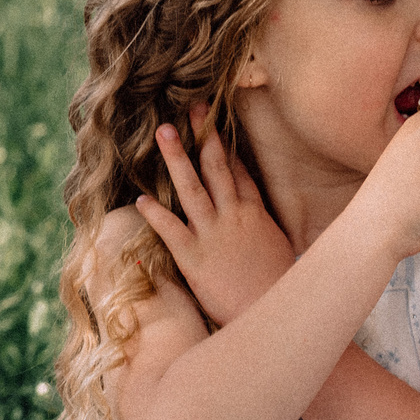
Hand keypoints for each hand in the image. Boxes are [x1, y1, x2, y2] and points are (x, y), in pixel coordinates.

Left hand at [135, 111, 295, 326]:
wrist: (274, 311)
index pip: (239, 172)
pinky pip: (171, 230)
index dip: (226, 146)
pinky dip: (155, 214)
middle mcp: (234, 215)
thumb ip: (266, 230)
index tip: (214, 124)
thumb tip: (261, 224)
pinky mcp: (194, 257)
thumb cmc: (279, 285)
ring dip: (176, 158)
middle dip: (204, 135)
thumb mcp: (279, 249)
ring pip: (192, 188)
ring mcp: (213, 234)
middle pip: (217, 166)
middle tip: (192, 108)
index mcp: (256, 213)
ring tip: (163, 132)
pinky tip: (140, 199)